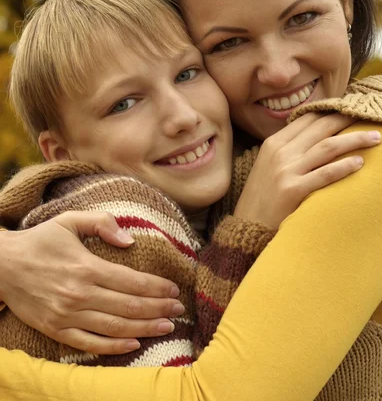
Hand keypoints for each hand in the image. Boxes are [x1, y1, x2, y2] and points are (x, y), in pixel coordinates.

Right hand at [0, 211, 182, 354]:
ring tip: (167, 326)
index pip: (131, 281)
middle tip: (178, 308)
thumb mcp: (70, 220)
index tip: (173, 288)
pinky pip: (90, 344)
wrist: (2, 266)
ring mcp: (67, 315)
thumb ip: (102, 222)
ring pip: (115, 327)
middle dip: (158, 308)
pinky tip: (134, 344)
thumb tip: (130, 240)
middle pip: (128, 306)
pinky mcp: (56, 329)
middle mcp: (79, 293)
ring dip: (145, 328)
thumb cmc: (40, 240)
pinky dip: (114, 347)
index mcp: (86, 266)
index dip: (156, 286)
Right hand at [233, 113, 381, 228]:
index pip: (307, 118)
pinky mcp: (293, 190)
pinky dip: (344, 167)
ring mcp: (286, 171)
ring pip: (327, 147)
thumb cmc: (262, 196)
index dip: (331, 111)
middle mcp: (280, 152)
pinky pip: (324, 174)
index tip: (350, 109)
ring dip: (355, 140)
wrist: (246, 226)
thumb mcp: (268, 164)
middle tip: (368, 117)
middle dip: (347, 119)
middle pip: (321, 128)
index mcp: (274, 143)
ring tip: (375, 138)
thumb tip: (316, 136)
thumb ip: (288, 149)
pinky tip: (360, 163)